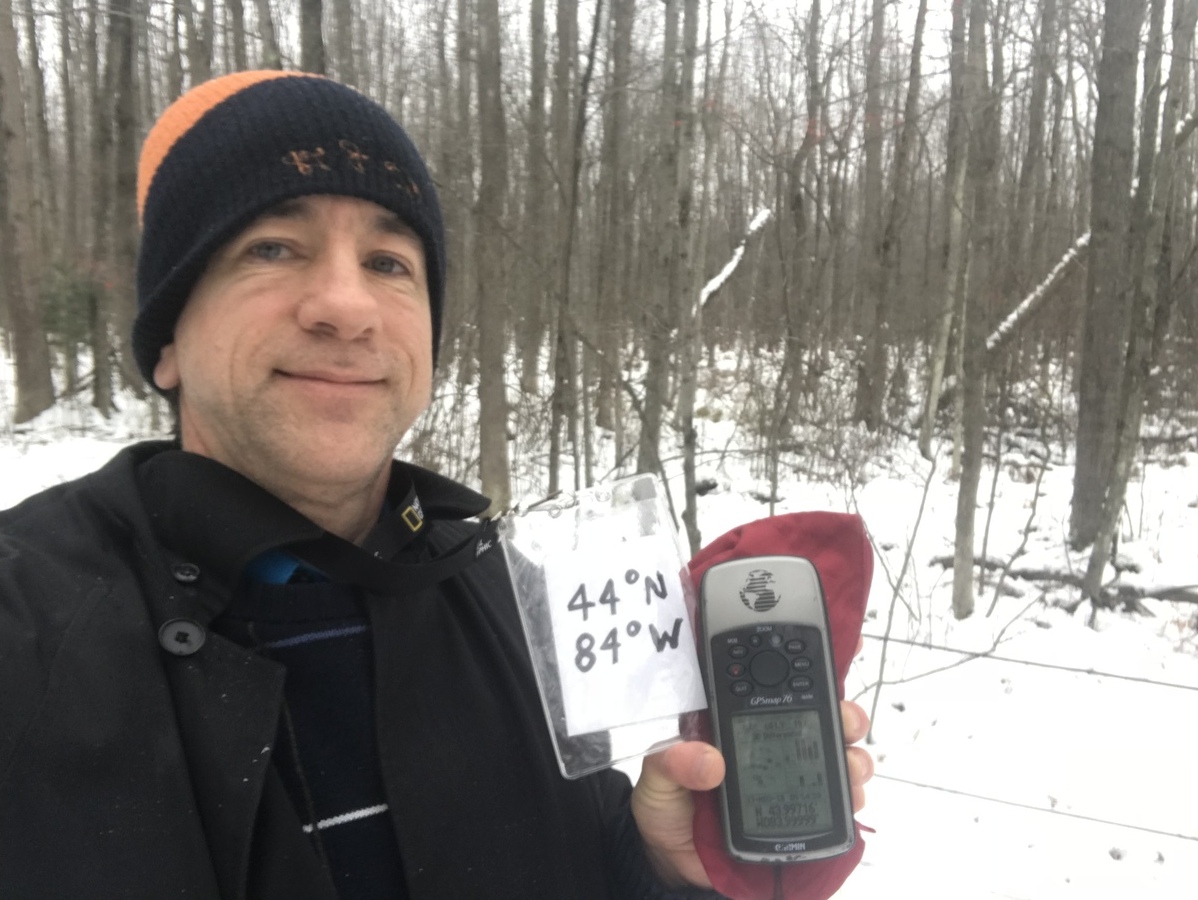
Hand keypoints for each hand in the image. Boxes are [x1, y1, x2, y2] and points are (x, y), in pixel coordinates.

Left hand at [632, 656, 874, 886]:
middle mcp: (766, 741)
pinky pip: (832, 797)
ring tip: (853, 764)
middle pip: (814, 716)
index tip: (826, 660)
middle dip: (842, 712)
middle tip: (849, 721)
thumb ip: (672, 762)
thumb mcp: (657, 778)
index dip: (798, 668)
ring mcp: (786, 775)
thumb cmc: (665, 808)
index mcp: (731, 721)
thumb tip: (708, 759)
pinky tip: (851, 795)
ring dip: (851, 754)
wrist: (674, 863)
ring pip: (831, 754)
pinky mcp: (797, 809)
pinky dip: (849, 793)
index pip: (768, 685)